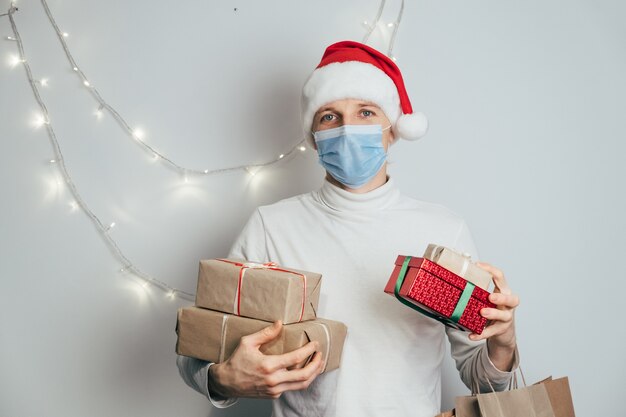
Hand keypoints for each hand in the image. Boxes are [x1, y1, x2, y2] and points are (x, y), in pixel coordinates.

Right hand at [209, 320, 324, 398]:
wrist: (227, 383)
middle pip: (304, 375)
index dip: (309, 350)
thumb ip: (266, 333)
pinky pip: (292, 388)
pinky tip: (304, 371)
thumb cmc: (236, 361)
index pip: (296, 358)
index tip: (315, 344)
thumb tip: (280, 323)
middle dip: (316, 364)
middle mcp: (273, 380)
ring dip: (313, 374)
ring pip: (301, 385)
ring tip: (318, 364)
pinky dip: (301, 380)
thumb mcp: (247, 343)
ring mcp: (274, 390)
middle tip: (320, 354)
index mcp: (268, 365)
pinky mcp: (273, 395)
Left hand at [469, 262, 518, 370]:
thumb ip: (476, 289)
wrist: (502, 331)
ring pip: (504, 316)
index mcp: (503, 291)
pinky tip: (472, 335)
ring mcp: (506, 317)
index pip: (500, 277)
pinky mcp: (501, 330)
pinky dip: (481, 334)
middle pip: (511, 299)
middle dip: (501, 297)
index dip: (491, 270)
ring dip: (493, 313)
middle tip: (490, 297)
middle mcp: (508, 304)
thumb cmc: (492, 308)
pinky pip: (491, 332)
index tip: (477, 265)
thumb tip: (451, 278)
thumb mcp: (487, 297)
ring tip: (482, 312)